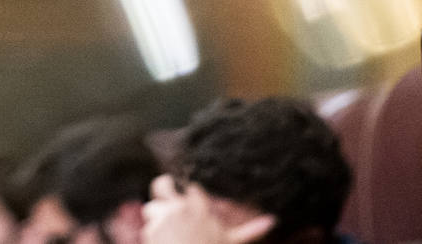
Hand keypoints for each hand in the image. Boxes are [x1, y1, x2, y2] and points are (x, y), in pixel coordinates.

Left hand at [142, 175, 274, 243]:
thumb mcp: (231, 243)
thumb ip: (251, 231)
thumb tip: (273, 220)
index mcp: (202, 209)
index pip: (191, 188)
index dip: (187, 195)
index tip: (188, 206)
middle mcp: (182, 208)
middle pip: (162, 185)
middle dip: (162, 190)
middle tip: (165, 202)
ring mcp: (166, 218)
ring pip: (150, 208)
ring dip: (154, 218)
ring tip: (168, 234)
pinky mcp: (152, 230)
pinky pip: (147, 227)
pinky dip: (152, 236)